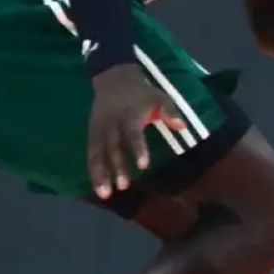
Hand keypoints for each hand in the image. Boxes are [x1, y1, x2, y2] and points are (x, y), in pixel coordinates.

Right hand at [88, 64, 186, 199]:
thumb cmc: (141, 92)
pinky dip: (93, 170)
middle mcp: (112, 125)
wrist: (114, 78)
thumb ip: (169, 112)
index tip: (144, 166)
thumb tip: (182, 126)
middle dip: (117, 168)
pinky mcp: (92, 134)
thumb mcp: (159, 97)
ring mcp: (100, 130)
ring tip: (105, 195)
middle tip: (123, 186)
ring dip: (100, 175)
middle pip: (113, 148)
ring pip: (97, 154)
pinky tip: (97, 187)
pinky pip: (91, 154)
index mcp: (130, 116)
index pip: (133, 134)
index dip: (138, 150)